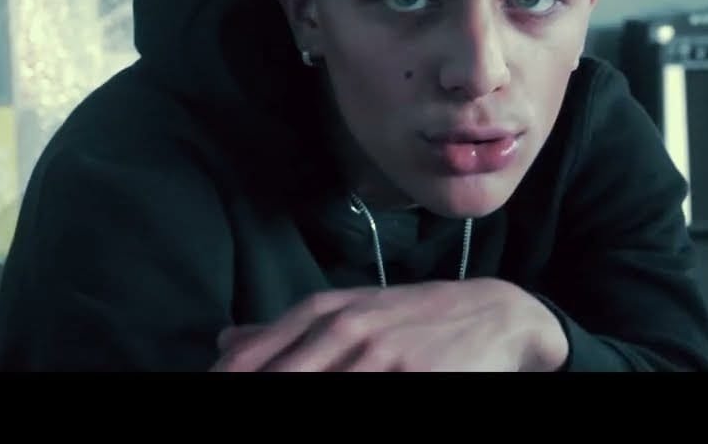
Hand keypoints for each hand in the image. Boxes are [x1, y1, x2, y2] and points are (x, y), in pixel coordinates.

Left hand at [210, 278, 567, 371]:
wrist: (496, 312)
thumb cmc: (411, 318)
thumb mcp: (348, 310)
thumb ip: (284, 331)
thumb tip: (224, 343)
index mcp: (321, 312)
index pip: (251, 359)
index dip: (226, 378)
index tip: (212, 385)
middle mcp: (345, 329)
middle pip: (282, 375)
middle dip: (255, 388)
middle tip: (228, 397)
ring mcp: (381, 355)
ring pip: (320, 384)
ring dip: (295, 388)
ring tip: (321, 382)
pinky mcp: (417, 377)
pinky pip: (374, 391)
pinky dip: (357, 388)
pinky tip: (365, 384)